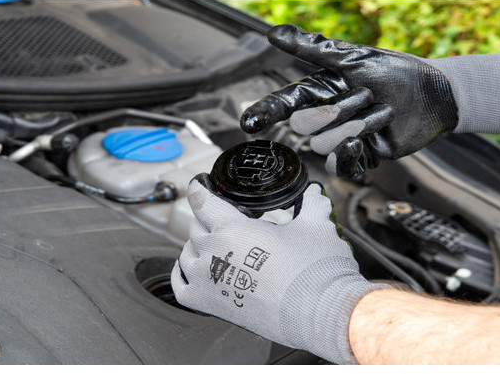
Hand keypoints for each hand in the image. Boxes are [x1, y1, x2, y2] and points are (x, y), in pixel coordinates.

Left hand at [171, 178, 387, 363]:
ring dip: (198, 246)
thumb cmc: (315, 273)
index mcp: (232, 228)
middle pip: (197, 227)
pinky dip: (183, 275)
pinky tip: (192, 271)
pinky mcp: (207, 305)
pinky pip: (180, 285)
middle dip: (210, 220)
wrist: (319, 313)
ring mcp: (206, 281)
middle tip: (229, 221)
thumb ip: (311, 204)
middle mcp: (213, 252)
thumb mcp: (316, 226)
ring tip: (218, 246)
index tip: (201, 186)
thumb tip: (314, 194)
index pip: (202, 202)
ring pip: (187, 254)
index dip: (201, 190)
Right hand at [241, 24, 499, 177]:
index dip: (265, 113)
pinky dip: (349, 155)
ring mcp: (341, 138)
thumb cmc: (395, 71)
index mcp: (320, 91)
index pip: (284, 104)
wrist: (433, 95)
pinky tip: (362, 140)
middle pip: (304, 128)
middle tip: (364, 97)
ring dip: (355, 126)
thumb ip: (312, 48)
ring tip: (380, 113)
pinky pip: (341, 167)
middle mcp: (326, 116)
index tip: (250, 122)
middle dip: (333, 113)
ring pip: (323, 147)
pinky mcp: (360, 156)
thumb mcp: (353, 57)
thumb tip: (273, 32)